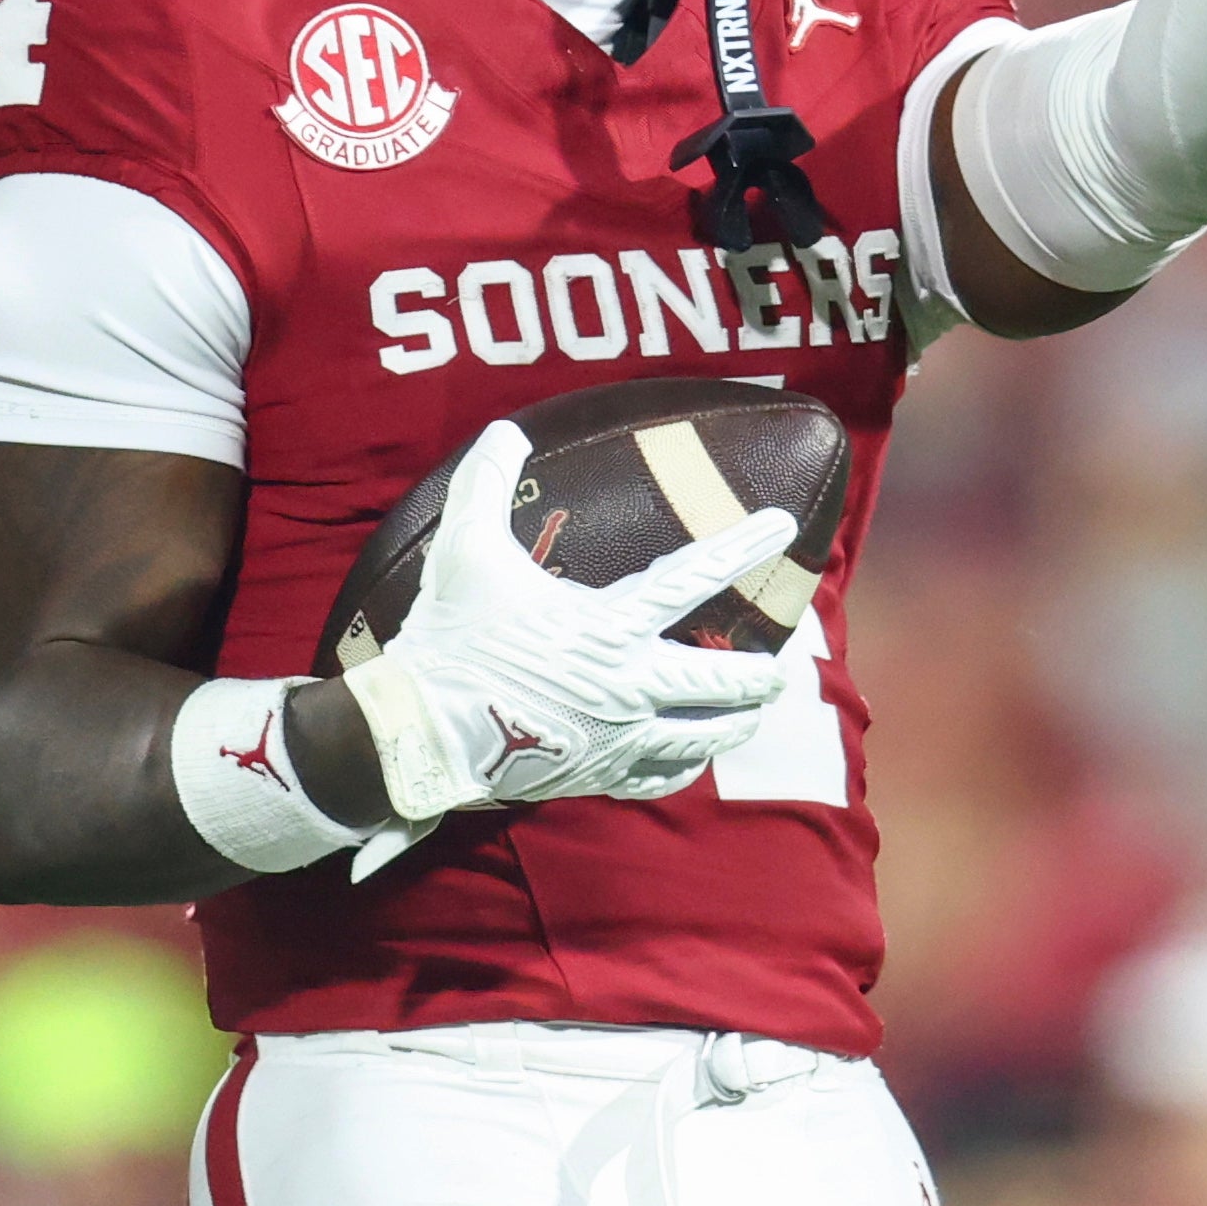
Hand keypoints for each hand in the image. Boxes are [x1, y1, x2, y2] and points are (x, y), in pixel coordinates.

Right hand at [336, 419, 791, 861]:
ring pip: (704, 736)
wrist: (422, 731)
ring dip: (735, 722)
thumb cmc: (450, 636)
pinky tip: (691, 760)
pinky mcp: (598, 773)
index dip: (742, 546)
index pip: (692, 577)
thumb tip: (503, 429)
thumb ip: (485, 485)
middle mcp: (628, 684)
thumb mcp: (464, 551)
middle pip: (722, 681)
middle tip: (781, 669)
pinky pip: (660, 776)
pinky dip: (683, 765)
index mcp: (607, 625)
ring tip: (753, 713)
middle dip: (761, 676)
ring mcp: (618, 736)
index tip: (784, 527)